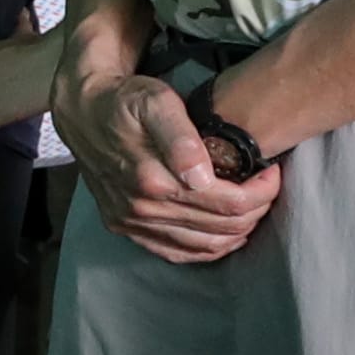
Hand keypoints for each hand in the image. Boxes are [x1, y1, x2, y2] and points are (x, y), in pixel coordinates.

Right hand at [52, 62, 279, 265]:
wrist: (82, 110)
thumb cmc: (125, 101)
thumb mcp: (154, 102)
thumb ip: (180, 137)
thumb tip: (201, 175)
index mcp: (153, 180)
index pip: (229, 203)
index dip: (261, 191)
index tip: (271, 170)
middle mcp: (141, 209)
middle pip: (221, 227)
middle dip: (255, 209)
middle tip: (266, 186)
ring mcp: (131, 223)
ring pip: (203, 245)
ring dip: (237, 231)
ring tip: (251, 206)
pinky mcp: (124, 227)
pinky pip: (175, 253)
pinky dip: (207, 249)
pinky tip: (224, 235)